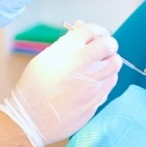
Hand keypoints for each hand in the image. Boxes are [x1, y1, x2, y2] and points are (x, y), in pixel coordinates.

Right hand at [0, 21, 120, 146]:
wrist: (30, 119)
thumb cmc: (34, 88)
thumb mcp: (44, 59)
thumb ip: (66, 43)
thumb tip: (81, 26)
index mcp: (65, 52)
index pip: (92, 30)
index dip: (98, 31)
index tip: (98, 36)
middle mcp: (79, 65)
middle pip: (109, 45)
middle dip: (108, 45)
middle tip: (103, 50)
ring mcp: (90, 84)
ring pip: (114, 64)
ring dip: (109, 63)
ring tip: (98, 68)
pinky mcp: (95, 100)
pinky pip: (110, 83)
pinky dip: (106, 80)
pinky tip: (94, 83)